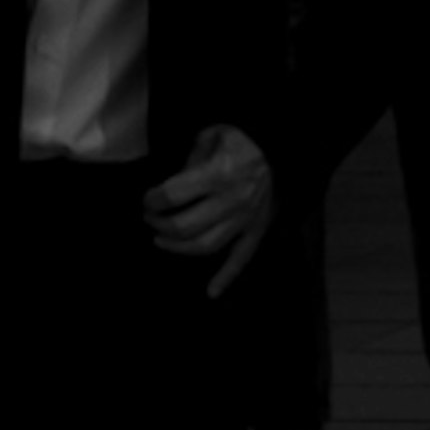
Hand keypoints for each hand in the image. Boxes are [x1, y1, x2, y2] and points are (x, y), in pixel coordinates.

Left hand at [143, 123, 271, 294]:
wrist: (282, 147)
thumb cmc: (241, 138)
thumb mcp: (210, 136)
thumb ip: (189, 161)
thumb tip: (170, 188)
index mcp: (218, 174)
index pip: (172, 196)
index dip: (152, 200)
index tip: (147, 199)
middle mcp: (231, 201)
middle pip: (184, 226)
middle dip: (159, 224)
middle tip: (150, 218)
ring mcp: (245, 219)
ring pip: (206, 246)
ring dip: (178, 248)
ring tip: (161, 240)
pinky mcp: (257, 230)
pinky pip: (242, 259)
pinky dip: (226, 278)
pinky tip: (211, 292)